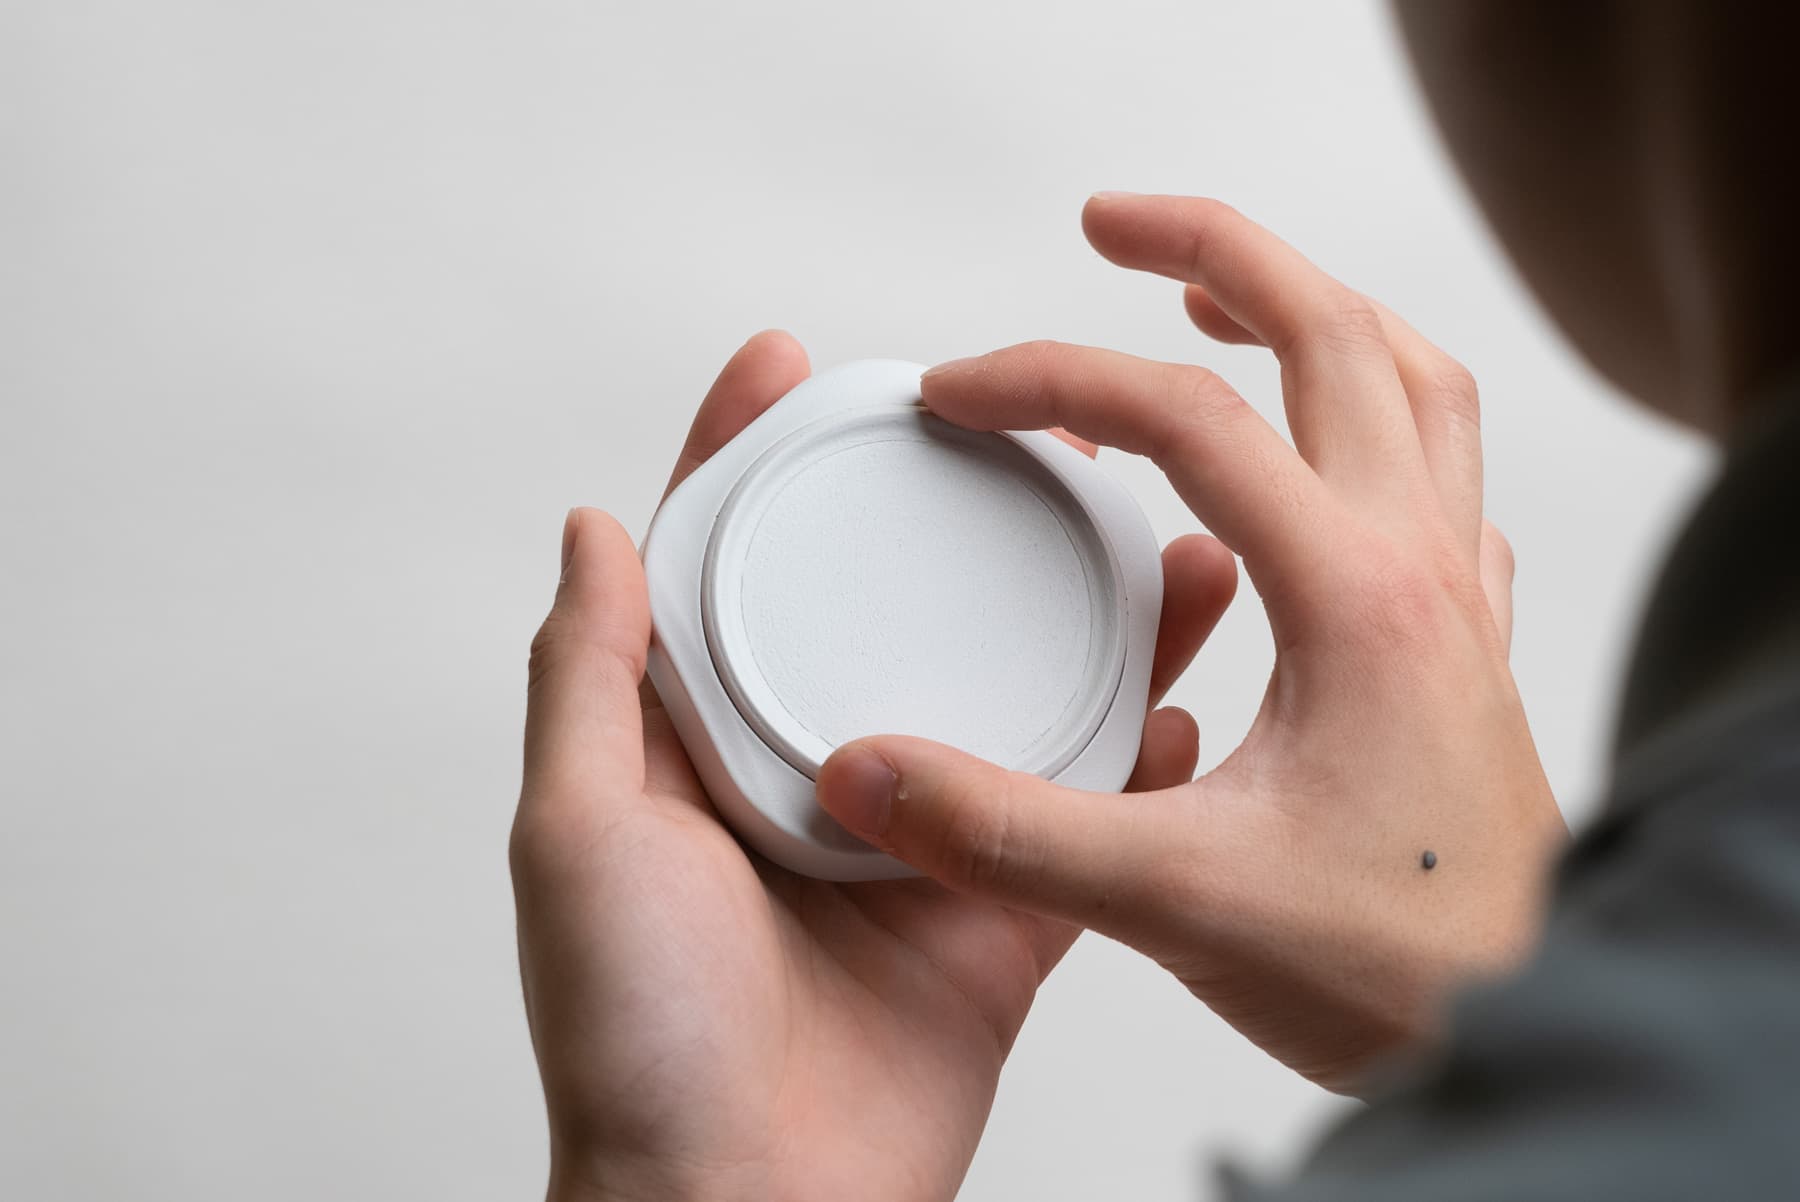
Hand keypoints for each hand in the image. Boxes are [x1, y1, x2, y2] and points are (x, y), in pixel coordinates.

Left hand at [510, 331, 1237, 1200]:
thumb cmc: (637, 1038)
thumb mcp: (580, 832)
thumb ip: (592, 679)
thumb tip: (592, 523)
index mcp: (709, 745)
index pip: (728, 563)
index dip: (749, 451)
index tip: (792, 357)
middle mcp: (819, 770)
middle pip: (890, 601)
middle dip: (948, 506)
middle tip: (1015, 416)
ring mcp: (920, 834)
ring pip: (1013, 690)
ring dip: (1079, 612)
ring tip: (1152, 522)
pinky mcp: (1001, 911)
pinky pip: (1085, 815)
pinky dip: (1138, 757)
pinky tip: (1190, 691)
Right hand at [814, 195, 1569, 1094]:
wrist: (1540, 1030)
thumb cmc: (1396, 972)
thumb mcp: (1176, 904)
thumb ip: (1005, 834)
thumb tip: (865, 773)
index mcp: (1352, 596)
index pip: (1188, 421)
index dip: (1055, 379)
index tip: (959, 396)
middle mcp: (1419, 565)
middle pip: (1333, 332)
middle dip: (1214, 250)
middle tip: (1107, 227)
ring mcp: (1452, 596)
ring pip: (1411, 381)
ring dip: (1312, 311)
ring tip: (1216, 296)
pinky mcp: (1458, 642)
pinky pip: (1441, 471)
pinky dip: (1377, 411)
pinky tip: (1318, 455)